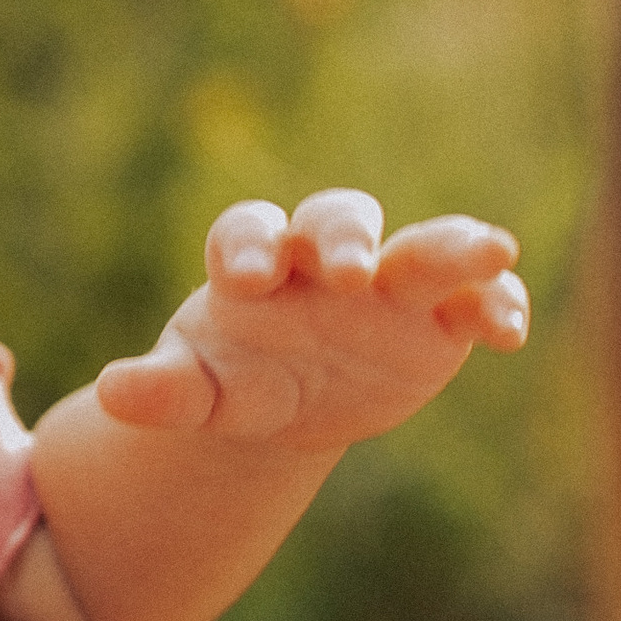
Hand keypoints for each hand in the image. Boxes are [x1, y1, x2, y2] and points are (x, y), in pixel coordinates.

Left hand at [95, 190, 526, 450]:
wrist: (291, 401)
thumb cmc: (233, 380)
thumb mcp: (199, 392)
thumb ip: (163, 391)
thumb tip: (112, 395)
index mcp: (255, 264)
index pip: (248, 231)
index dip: (247, 245)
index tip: (246, 278)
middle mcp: (323, 259)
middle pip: (336, 218)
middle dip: (345, 236)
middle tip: (351, 270)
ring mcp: (389, 284)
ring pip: (423, 246)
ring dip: (455, 244)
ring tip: (490, 250)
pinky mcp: (440, 319)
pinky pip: (476, 299)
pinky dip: (496, 304)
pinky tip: (508, 331)